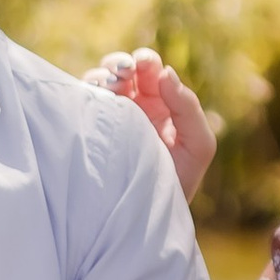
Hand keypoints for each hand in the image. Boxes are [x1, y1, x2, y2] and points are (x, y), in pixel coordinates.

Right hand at [94, 47, 219, 203]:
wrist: (150, 218)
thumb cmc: (178, 182)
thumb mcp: (198, 146)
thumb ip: (189, 108)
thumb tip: (166, 73)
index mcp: (160, 104)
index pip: (150, 70)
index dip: (145, 62)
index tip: (142, 66)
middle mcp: (133, 106)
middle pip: (120, 69)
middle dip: (120, 64)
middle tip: (123, 73)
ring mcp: (109, 118)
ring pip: (98, 82)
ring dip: (101, 77)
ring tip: (110, 88)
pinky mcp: (90, 131)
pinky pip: (82, 104)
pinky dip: (84, 94)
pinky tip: (94, 99)